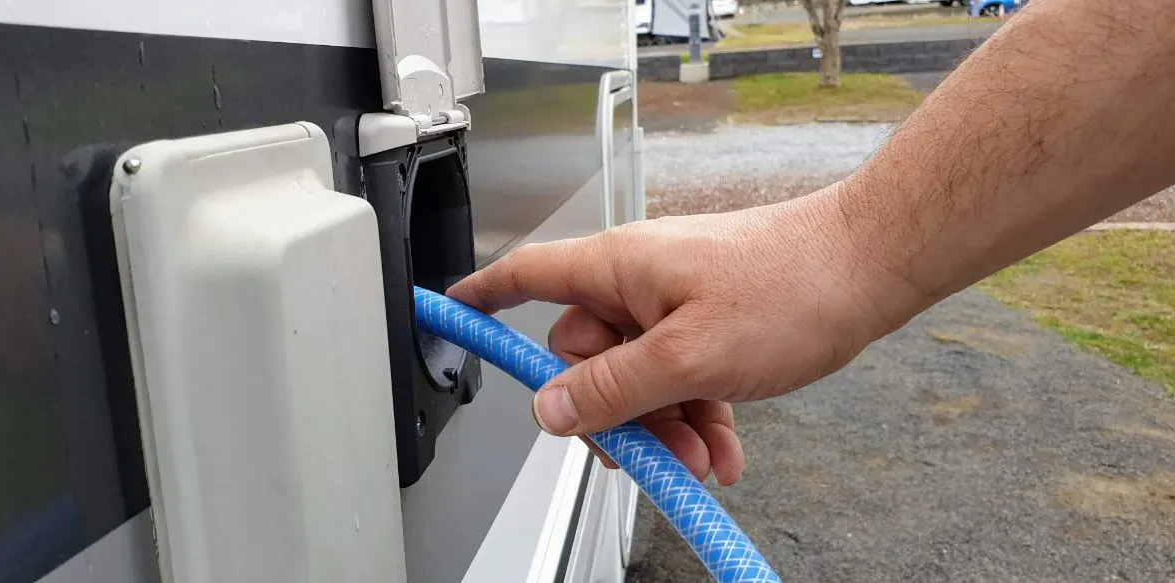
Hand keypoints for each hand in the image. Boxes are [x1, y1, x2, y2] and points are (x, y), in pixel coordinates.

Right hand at [446, 186, 920, 484]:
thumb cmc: (789, 287)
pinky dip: (697, 419)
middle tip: (647, 453)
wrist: (868, 267)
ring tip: (703, 461)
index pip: (527, 277)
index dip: (484, 298)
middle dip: (615, 415)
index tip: (451, 314)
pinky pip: (683, 381)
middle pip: (587, 358)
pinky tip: (722, 452)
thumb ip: (612, 388)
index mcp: (617, 270)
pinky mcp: (710, 326)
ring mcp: (675, 305)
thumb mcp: (688, 357)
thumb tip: (550, 409)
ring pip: (639, 380)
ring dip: (665, 428)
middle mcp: (639, 284)